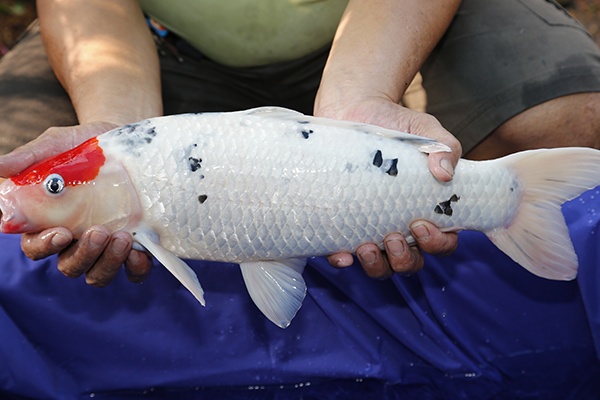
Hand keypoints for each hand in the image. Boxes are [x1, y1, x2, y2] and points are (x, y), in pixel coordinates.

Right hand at [0, 123, 152, 284]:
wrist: (126, 140)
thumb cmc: (83, 145)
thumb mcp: (57, 144)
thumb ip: (29, 157)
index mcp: (48, 221)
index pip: (36, 246)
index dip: (45, 246)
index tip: (62, 233)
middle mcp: (75, 240)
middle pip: (69, 265)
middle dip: (83, 255)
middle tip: (100, 232)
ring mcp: (105, 245)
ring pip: (97, 273)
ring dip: (108, 262)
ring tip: (124, 238)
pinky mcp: (134, 245)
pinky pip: (132, 271)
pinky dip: (135, 269)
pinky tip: (139, 255)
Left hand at [316, 98, 460, 277]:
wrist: (355, 109)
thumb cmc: (397, 124)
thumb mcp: (426, 131)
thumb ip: (444, 147)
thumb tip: (445, 172)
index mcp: (424, 211)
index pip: (440, 242)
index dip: (437, 243)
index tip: (421, 224)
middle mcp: (398, 226)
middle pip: (409, 263)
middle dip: (404, 259)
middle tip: (393, 237)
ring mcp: (368, 227)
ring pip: (379, 266)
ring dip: (376, 265)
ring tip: (367, 247)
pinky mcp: (340, 223)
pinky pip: (341, 253)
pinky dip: (342, 260)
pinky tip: (342, 254)